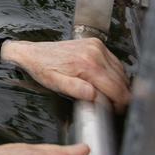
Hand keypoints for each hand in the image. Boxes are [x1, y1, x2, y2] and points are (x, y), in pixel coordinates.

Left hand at [1, 38, 130, 110]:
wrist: (32, 52)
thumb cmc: (42, 69)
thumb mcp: (55, 84)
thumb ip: (75, 89)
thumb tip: (94, 95)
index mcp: (88, 64)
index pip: (117, 89)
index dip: (120, 104)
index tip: (116, 111)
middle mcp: (95, 52)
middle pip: (121, 81)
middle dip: (120, 96)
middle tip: (113, 106)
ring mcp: (97, 46)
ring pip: (121, 71)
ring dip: (118, 85)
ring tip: (108, 95)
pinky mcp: (96, 43)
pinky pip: (114, 62)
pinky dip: (114, 74)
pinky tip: (105, 81)